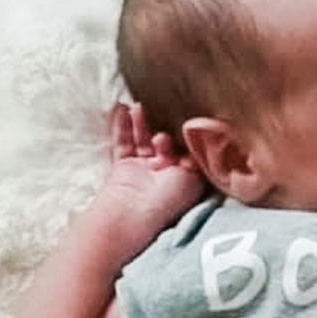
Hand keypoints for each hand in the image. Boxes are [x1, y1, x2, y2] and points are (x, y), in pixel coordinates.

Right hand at [102, 103, 206, 235]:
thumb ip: (195, 157)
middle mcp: (164, 174)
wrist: (136, 211)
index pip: (186, 152)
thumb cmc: (170, 197)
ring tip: (136, 106)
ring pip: (141, 140)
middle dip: (161, 131)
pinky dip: (120, 126)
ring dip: (139, 123)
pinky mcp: (123, 167)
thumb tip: (197, 141)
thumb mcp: (193, 176)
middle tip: (159, 119)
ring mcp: (143, 169)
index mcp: (185, 178)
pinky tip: (119, 109)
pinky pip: (121, 142)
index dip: (184, 139)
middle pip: (163, 144)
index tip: (184, 125)